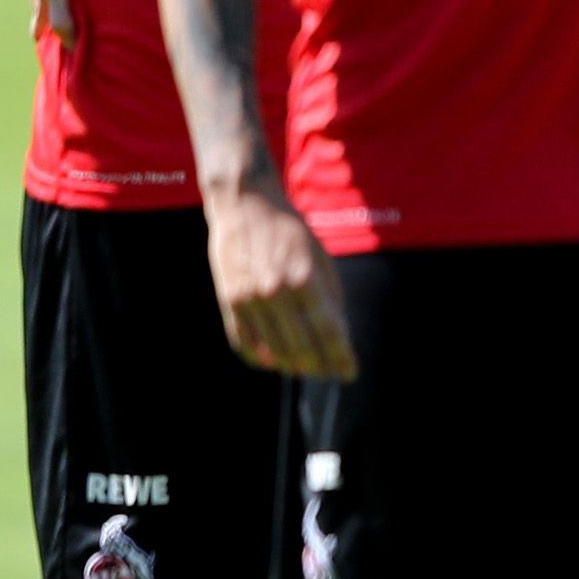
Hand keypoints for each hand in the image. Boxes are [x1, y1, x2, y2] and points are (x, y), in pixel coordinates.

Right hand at [203, 182, 354, 379]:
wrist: (245, 204)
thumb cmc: (290, 232)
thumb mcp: (320, 259)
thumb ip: (329, 298)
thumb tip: (338, 337)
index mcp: (305, 279)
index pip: (328, 332)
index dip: (340, 357)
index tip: (350, 373)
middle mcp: (275, 292)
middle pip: (301, 348)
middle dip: (318, 367)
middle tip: (328, 373)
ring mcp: (248, 299)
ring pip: (272, 350)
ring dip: (291, 365)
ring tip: (305, 369)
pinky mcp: (228, 301)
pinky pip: (244, 343)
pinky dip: (259, 358)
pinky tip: (273, 361)